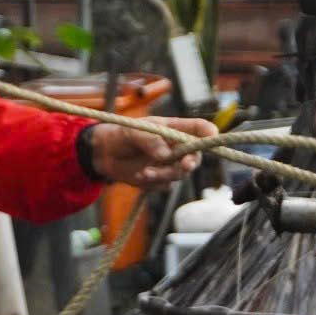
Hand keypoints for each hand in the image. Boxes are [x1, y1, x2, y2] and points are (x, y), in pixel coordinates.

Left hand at [86, 116, 217, 186]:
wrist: (103, 155)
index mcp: (174, 129)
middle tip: (184, 165)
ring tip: (144, 172)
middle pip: (196, 156)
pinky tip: (140, 175)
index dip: (210, 134)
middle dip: (190, 162)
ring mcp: (170, 164)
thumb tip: (166, 154)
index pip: (200, 129)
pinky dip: (154, 183)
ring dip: (164, 174)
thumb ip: (150, 140)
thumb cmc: (120, 135)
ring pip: (180, 174)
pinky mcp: (161, 179)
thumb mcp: (133, 131)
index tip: (212, 139)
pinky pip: (166, 185)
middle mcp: (176, 147)